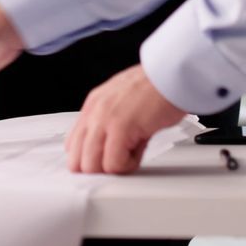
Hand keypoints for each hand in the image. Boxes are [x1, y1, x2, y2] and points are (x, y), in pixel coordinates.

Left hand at [65, 65, 184, 174]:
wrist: (172, 75)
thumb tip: (111, 149)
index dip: (89, 159)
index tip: (105, 162)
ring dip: (111, 169)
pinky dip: (127, 166)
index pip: (72, 144)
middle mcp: (94, 112)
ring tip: (130, 155)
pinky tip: (139, 151)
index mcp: (93, 105)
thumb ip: (111, 123)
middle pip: (76, 160)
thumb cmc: (157, 87)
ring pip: (90, 166)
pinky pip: (113, 164)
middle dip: (97, 170)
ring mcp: (104, 119)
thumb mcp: (123, 102)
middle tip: (118, 163)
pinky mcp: (121, 127)